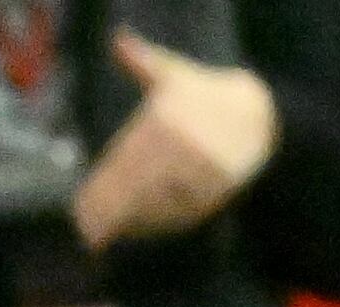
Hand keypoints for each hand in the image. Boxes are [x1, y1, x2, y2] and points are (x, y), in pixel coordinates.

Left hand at [74, 31, 276, 247]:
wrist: (259, 110)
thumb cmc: (203, 94)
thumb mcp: (174, 75)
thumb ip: (142, 60)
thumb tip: (119, 39)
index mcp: (166, 120)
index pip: (123, 164)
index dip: (99, 193)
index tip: (79, 213)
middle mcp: (184, 146)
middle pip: (137, 189)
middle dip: (111, 212)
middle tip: (88, 230)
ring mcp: (203, 169)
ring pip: (160, 204)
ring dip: (133, 223)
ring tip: (109, 233)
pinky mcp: (220, 188)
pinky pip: (185, 212)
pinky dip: (161, 224)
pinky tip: (140, 231)